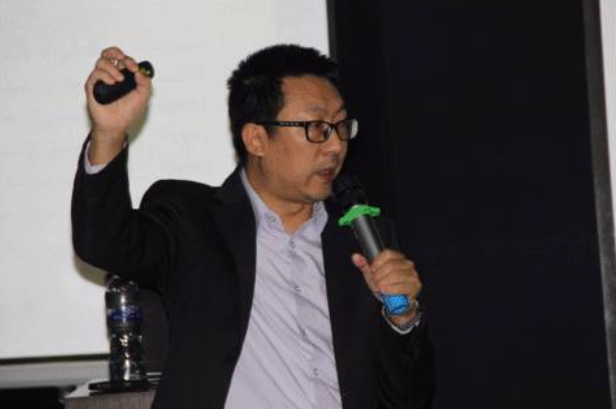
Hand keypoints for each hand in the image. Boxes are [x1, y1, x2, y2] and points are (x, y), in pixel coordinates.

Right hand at [84, 46, 151, 162]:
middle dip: (115, 52)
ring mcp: (100, 80)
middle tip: (122, 59)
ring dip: (112, 68)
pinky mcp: (92, 86)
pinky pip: (95, 73)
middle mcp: (110, 74)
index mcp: (123, 74)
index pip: (122, 59)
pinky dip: (105, 75)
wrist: (118, 124)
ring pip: (101, 61)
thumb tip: (140, 71)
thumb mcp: (143, 96)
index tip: (135, 69)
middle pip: (108, 53)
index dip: (129, 60)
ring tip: (119, 80)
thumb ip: (145, 82)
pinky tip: (112, 83)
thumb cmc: (129, 111)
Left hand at [352, 249, 421, 323]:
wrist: (395, 303)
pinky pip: (402, 286)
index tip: (372, 271)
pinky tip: (385, 292)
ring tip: (380, 288)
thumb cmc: (384, 286)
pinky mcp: (415, 285)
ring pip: (396, 275)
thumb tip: (355, 256)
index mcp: (397, 258)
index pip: (387, 254)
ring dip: (384, 283)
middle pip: (391, 265)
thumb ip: (364, 265)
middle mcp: (407, 264)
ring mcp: (412, 274)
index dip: (377, 263)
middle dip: (379, 275)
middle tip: (375, 283)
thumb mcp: (372, 275)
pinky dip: (391, 289)